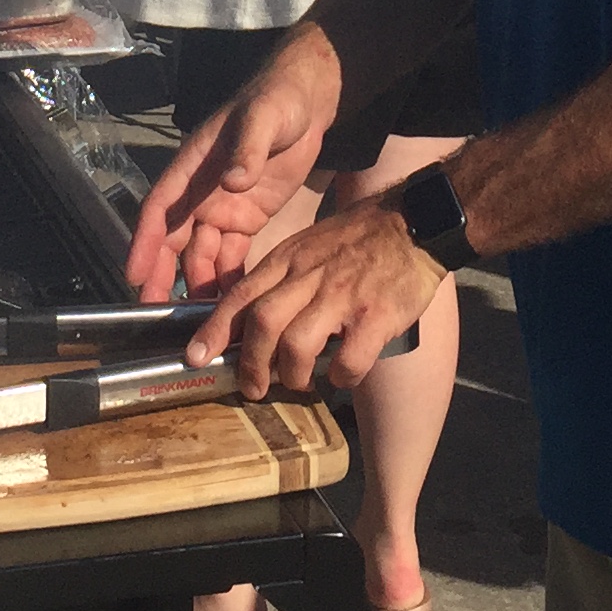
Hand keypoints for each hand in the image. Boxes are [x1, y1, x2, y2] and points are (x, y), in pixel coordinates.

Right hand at [127, 33, 338, 300]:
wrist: (308, 101)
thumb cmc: (277, 100)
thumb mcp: (263, 117)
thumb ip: (248, 147)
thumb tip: (232, 182)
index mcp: (193, 167)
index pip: (159, 209)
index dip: (143, 243)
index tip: (133, 275)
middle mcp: (200, 192)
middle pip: (173, 241)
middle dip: (163, 277)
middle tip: (157, 316)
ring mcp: (223, 208)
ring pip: (201, 255)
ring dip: (198, 286)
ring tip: (202, 323)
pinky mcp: (248, 218)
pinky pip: (231, 255)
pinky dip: (229, 280)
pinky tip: (233, 307)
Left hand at [185, 201, 441, 396]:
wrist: (415, 222)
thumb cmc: (357, 239)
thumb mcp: (308, 246)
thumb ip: (280, 279)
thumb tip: (251, 322)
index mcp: (289, 259)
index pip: (240, 295)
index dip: (213, 330)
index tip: (195, 357)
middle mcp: (310, 276)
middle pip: (262, 322)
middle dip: (250, 364)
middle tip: (253, 388)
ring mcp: (343, 295)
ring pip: (298, 344)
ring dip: (292, 374)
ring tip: (299, 382)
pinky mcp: (376, 315)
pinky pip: (349, 360)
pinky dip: (340, 376)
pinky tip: (342, 375)